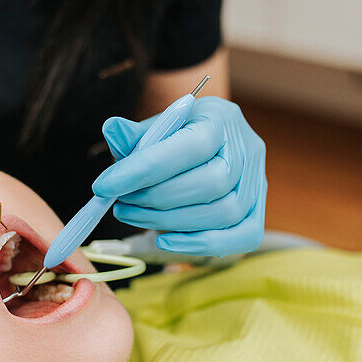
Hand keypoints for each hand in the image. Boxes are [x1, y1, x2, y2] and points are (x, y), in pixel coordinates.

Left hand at [92, 97, 266, 256]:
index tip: (104, 186)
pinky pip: (241, 238)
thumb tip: (112, 129)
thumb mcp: (153, 127)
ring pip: (223, 213)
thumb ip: (134, 134)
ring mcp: (257, 182)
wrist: (205, 141)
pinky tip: (164, 239)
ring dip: (169, 221)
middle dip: (156, 199)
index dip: (144, 169)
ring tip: (132, 214)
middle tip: (121, 203)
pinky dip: (200, 243)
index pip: (190, 146)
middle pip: (210, 184)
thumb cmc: (174, 136)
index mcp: (220, 118)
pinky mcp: (257, 212)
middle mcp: (247, 149)